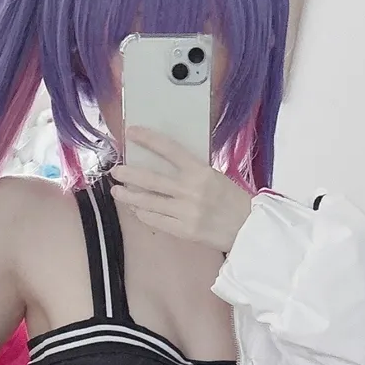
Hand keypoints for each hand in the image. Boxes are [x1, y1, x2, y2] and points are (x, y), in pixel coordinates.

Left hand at [111, 129, 253, 252]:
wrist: (249, 228)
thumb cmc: (233, 200)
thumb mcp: (216, 177)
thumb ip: (192, 171)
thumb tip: (163, 164)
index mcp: (201, 172)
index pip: (170, 150)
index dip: (148, 139)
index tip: (131, 132)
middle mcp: (191, 191)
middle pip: (152, 179)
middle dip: (129, 174)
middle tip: (115, 170)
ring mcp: (186, 212)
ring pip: (149, 202)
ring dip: (129, 196)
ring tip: (117, 192)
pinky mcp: (185, 231)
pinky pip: (156, 221)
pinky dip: (143, 215)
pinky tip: (136, 210)